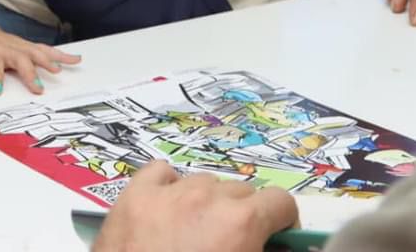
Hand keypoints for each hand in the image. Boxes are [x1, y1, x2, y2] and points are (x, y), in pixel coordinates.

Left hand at [0, 15, 80, 94]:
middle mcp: (6, 47)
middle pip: (20, 59)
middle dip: (29, 72)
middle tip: (37, 88)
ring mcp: (18, 46)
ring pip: (36, 52)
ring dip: (49, 61)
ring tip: (61, 71)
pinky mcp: (25, 47)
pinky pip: (44, 50)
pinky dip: (60, 55)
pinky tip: (75, 60)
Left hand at [96, 161, 296, 251]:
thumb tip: (280, 249)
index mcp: (241, 222)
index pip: (280, 201)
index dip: (281, 222)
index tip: (273, 239)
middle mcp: (207, 197)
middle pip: (241, 191)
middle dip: (243, 215)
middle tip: (230, 245)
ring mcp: (168, 192)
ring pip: (203, 182)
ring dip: (207, 203)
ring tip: (194, 233)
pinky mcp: (134, 195)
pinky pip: (161, 173)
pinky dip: (169, 187)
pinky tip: (167, 211)